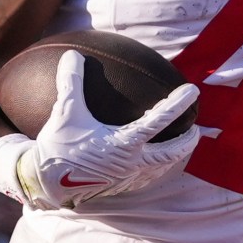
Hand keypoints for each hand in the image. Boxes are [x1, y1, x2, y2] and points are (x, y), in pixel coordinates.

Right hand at [0, 50, 199, 208]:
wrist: (46, 185)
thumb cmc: (58, 148)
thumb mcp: (64, 113)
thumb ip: (71, 82)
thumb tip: (73, 54)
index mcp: (124, 144)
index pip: (159, 120)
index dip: (177, 104)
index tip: (192, 91)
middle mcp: (131, 163)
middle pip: (171, 153)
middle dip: (187, 141)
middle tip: (197, 129)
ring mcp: (127, 179)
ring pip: (160, 168)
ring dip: (174, 157)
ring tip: (180, 147)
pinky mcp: (119, 188)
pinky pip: (145, 178)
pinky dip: (156, 169)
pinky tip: (152, 164)